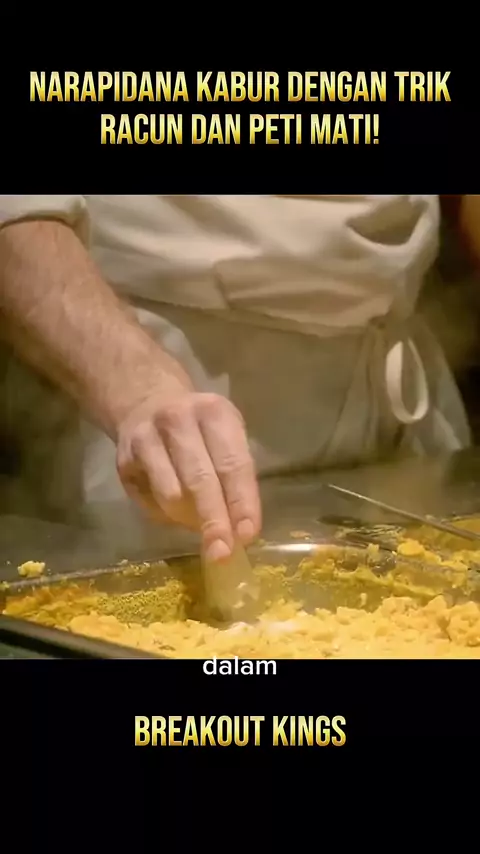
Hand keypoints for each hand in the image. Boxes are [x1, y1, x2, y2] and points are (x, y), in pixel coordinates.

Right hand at [116, 390, 260, 561]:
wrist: (145, 402)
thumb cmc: (200, 429)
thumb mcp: (226, 436)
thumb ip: (236, 476)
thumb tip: (239, 531)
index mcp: (214, 413)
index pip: (232, 463)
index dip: (241, 501)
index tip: (247, 535)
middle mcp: (178, 420)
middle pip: (199, 479)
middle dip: (213, 520)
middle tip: (221, 553)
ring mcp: (147, 438)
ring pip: (170, 494)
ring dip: (187, 519)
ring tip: (199, 524)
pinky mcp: (124, 458)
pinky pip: (148, 500)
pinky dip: (165, 514)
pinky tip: (174, 509)